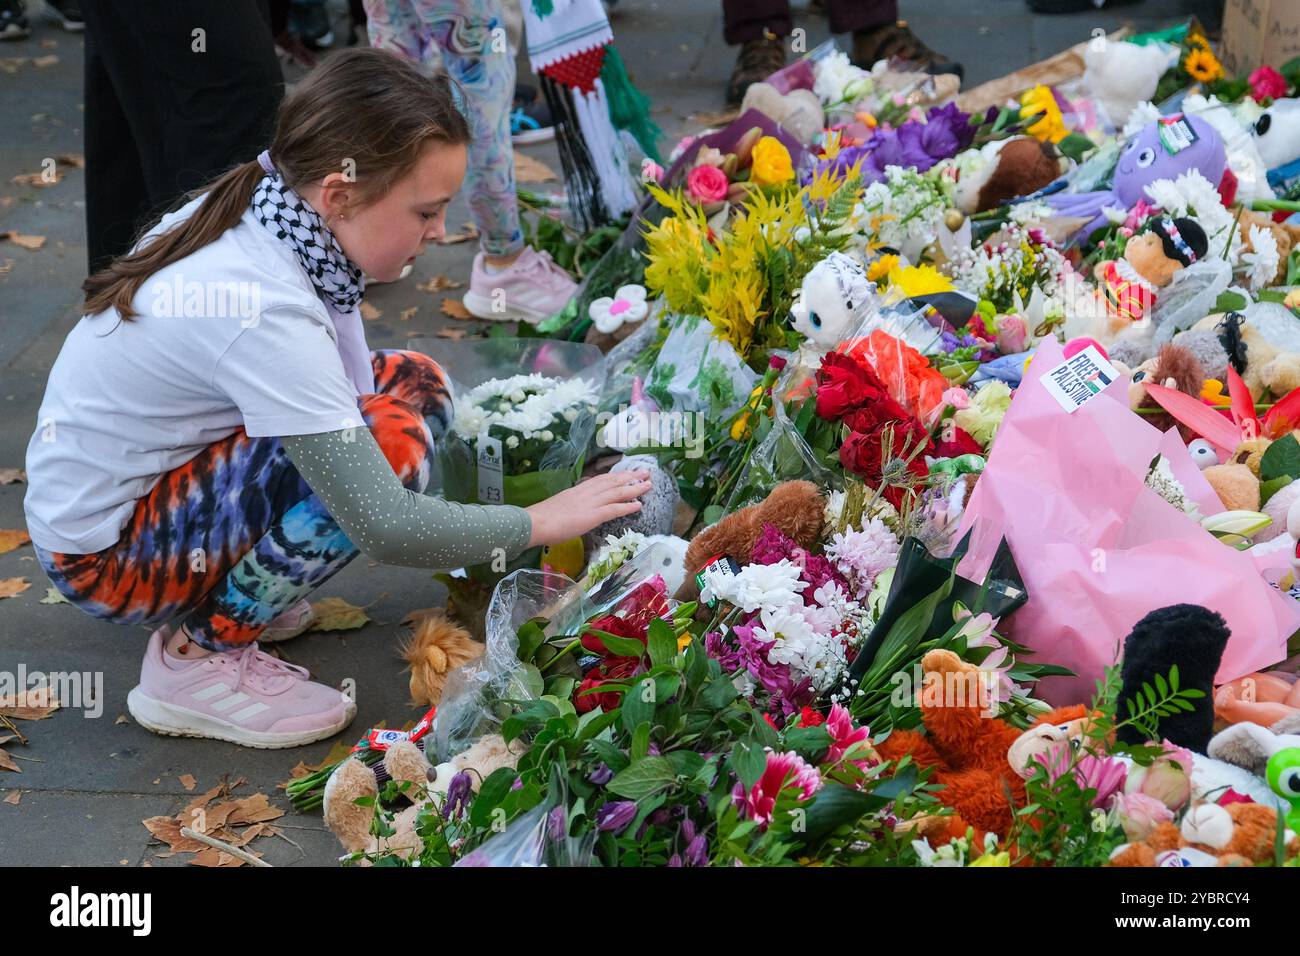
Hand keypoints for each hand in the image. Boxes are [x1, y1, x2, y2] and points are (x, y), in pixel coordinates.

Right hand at [525, 470, 650, 546]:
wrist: (535, 522)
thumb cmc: (542, 518)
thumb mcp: (560, 505)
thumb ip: (572, 504)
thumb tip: (578, 508)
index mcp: (578, 490)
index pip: (602, 479)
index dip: (617, 475)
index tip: (628, 472)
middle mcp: (587, 493)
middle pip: (613, 481)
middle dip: (631, 476)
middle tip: (646, 472)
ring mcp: (590, 503)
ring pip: (617, 492)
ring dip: (634, 488)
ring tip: (648, 485)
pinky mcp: (592, 516)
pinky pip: (614, 509)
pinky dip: (627, 506)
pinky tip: (638, 505)